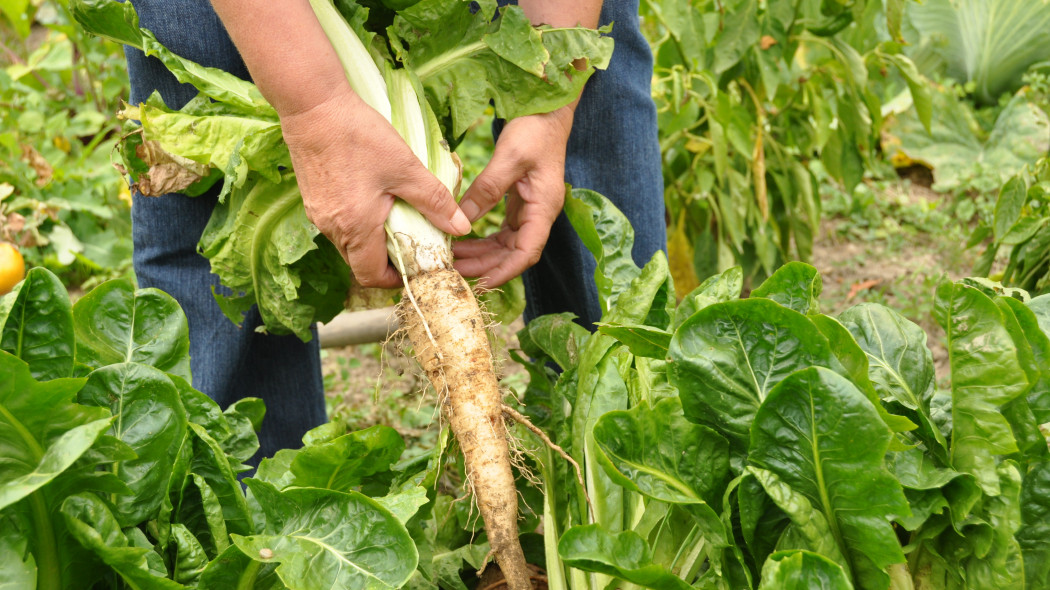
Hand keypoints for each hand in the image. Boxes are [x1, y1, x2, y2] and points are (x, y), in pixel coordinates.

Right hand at [280, 91, 470, 287]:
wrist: (312, 105)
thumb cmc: (359, 135)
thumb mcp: (406, 168)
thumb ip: (435, 202)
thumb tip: (461, 228)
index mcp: (355, 228)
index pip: (372, 277)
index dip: (397, 279)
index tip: (418, 265)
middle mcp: (331, 228)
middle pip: (360, 263)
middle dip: (388, 261)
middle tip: (414, 243)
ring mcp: (318, 214)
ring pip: (349, 245)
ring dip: (373, 241)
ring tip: (398, 219)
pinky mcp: (313, 199)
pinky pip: (338, 225)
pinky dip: (358, 224)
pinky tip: (375, 200)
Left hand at [453, 107, 573, 287]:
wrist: (547, 109)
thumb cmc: (535, 129)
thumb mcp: (508, 158)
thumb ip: (487, 190)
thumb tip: (461, 219)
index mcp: (544, 207)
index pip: (527, 252)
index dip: (504, 271)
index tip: (481, 283)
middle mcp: (539, 213)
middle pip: (514, 253)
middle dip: (486, 266)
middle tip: (453, 271)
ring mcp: (530, 208)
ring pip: (506, 244)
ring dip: (481, 254)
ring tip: (452, 258)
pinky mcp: (520, 201)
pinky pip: (502, 229)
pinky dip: (483, 238)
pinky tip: (462, 240)